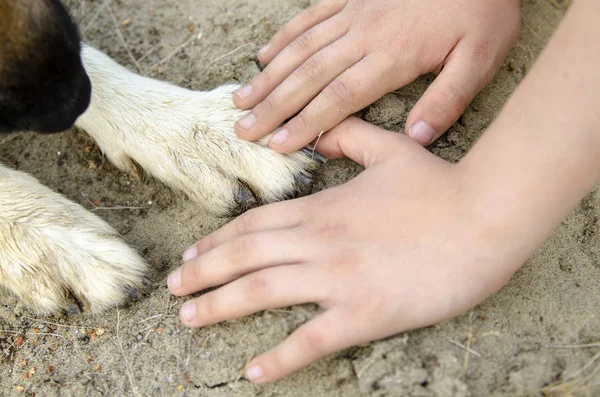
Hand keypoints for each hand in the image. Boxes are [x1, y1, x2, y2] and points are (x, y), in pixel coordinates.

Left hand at [168, 118, 525, 382]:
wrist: (484, 217)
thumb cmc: (439, 185)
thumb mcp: (390, 149)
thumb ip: (349, 136)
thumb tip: (322, 131)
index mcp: (322, 207)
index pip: (254, 224)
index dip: (218, 241)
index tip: (194, 256)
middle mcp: (319, 242)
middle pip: (244, 257)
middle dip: (203, 274)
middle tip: (175, 289)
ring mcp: (338, 278)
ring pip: (261, 292)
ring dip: (219, 307)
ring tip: (190, 318)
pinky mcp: (364, 313)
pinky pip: (310, 340)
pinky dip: (278, 359)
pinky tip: (253, 373)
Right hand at [233, 0, 519, 150]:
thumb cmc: (483, 9)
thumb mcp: (481, 57)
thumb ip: (448, 99)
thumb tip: (415, 138)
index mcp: (392, 56)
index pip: (340, 97)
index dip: (306, 123)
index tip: (278, 145)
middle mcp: (364, 35)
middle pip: (309, 76)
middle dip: (274, 107)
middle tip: (243, 130)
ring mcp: (354, 12)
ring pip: (301, 49)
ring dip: (269, 76)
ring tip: (241, 100)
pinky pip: (310, 16)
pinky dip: (284, 37)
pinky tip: (264, 54)